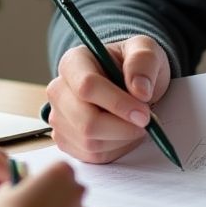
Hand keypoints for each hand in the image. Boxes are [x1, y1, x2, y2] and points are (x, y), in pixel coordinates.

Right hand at [46, 35, 171, 163]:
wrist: (129, 83)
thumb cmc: (133, 65)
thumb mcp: (146, 51)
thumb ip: (143, 61)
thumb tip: (140, 90)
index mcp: (74, 62)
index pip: (86, 87)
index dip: (117, 103)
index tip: (144, 113)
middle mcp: (59, 90)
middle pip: (86, 121)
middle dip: (122, 127)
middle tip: (146, 123)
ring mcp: (59, 117)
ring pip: (89, 141)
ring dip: (121, 139)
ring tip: (135, 124)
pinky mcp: (65, 140)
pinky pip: (91, 156)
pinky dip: (115, 149)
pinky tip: (124, 133)